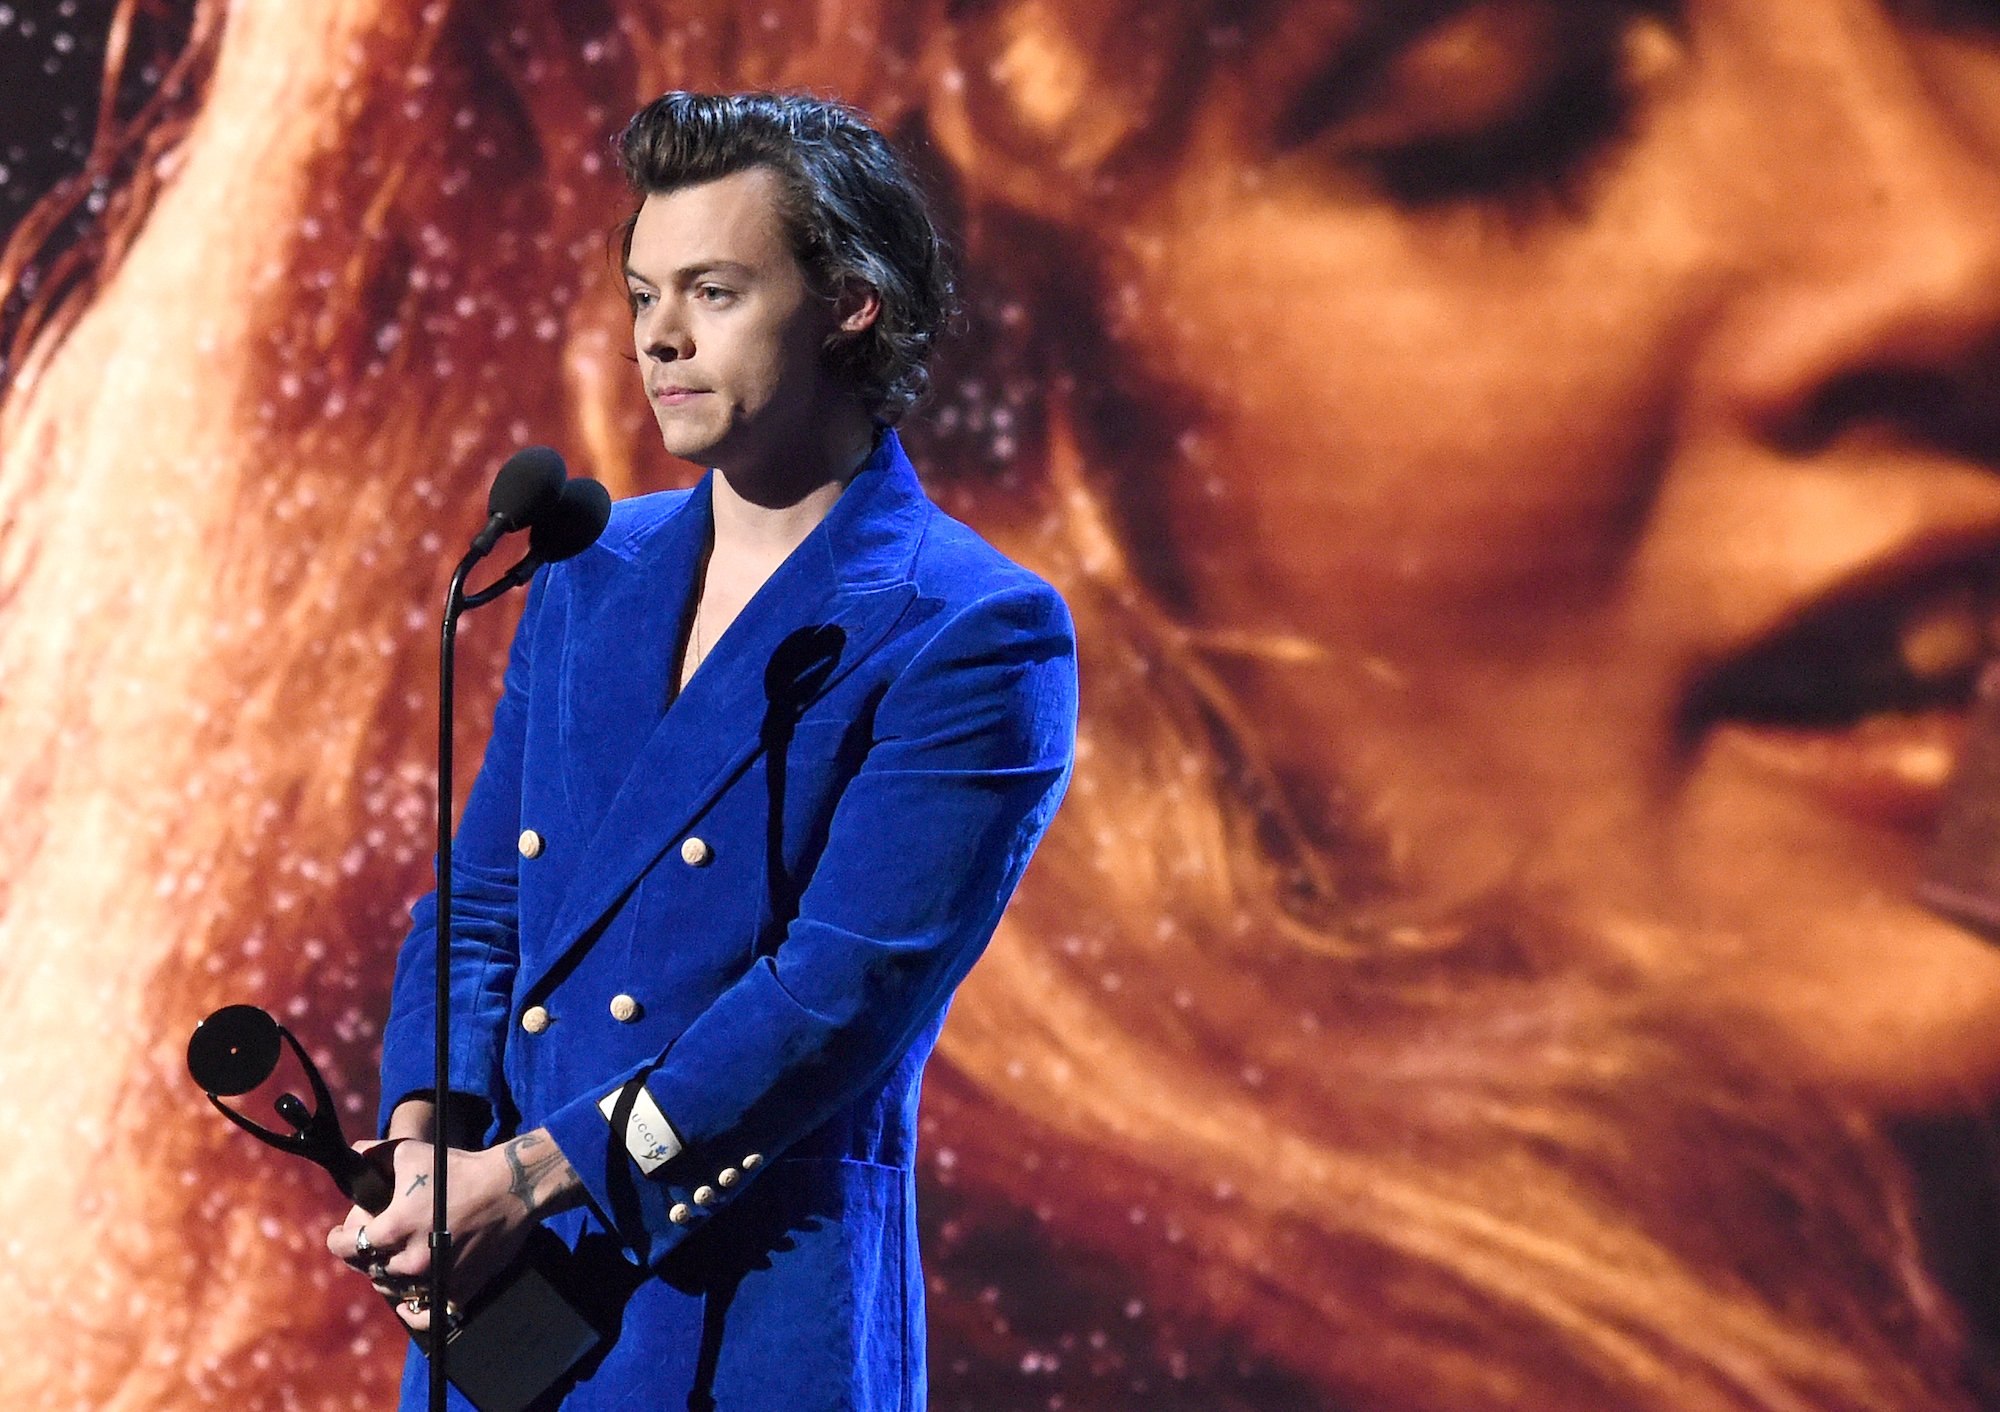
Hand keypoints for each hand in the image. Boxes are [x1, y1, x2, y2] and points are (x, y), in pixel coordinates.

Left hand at [325, 1129, 582, 1331]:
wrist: (511, 1188)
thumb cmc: (459, 1169)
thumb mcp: (412, 1153)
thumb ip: (374, 1154)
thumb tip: (352, 1153)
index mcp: (395, 1228)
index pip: (347, 1246)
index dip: (339, 1238)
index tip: (341, 1233)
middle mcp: (411, 1259)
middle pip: (371, 1267)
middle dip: (368, 1252)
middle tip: (378, 1239)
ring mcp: (435, 1279)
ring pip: (395, 1288)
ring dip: (390, 1275)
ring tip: (396, 1259)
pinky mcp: (458, 1290)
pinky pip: (425, 1314)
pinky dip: (413, 1312)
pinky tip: (407, 1304)